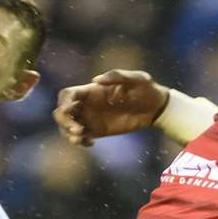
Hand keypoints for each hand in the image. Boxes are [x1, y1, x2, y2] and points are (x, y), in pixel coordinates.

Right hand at [54, 70, 168, 146]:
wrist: (155, 108)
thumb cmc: (146, 88)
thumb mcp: (136, 78)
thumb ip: (116, 76)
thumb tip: (95, 80)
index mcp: (91, 90)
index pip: (67, 95)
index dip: (64, 102)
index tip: (70, 112)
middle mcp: (87, 104)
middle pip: (62, 112)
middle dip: (64, 122)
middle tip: (78, 130)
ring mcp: (91, 118)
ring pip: (67, 126)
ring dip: (68, 134)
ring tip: (80, 139)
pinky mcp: (97, 131)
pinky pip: (80, 138)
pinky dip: (80, 142)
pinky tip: (91, 143)